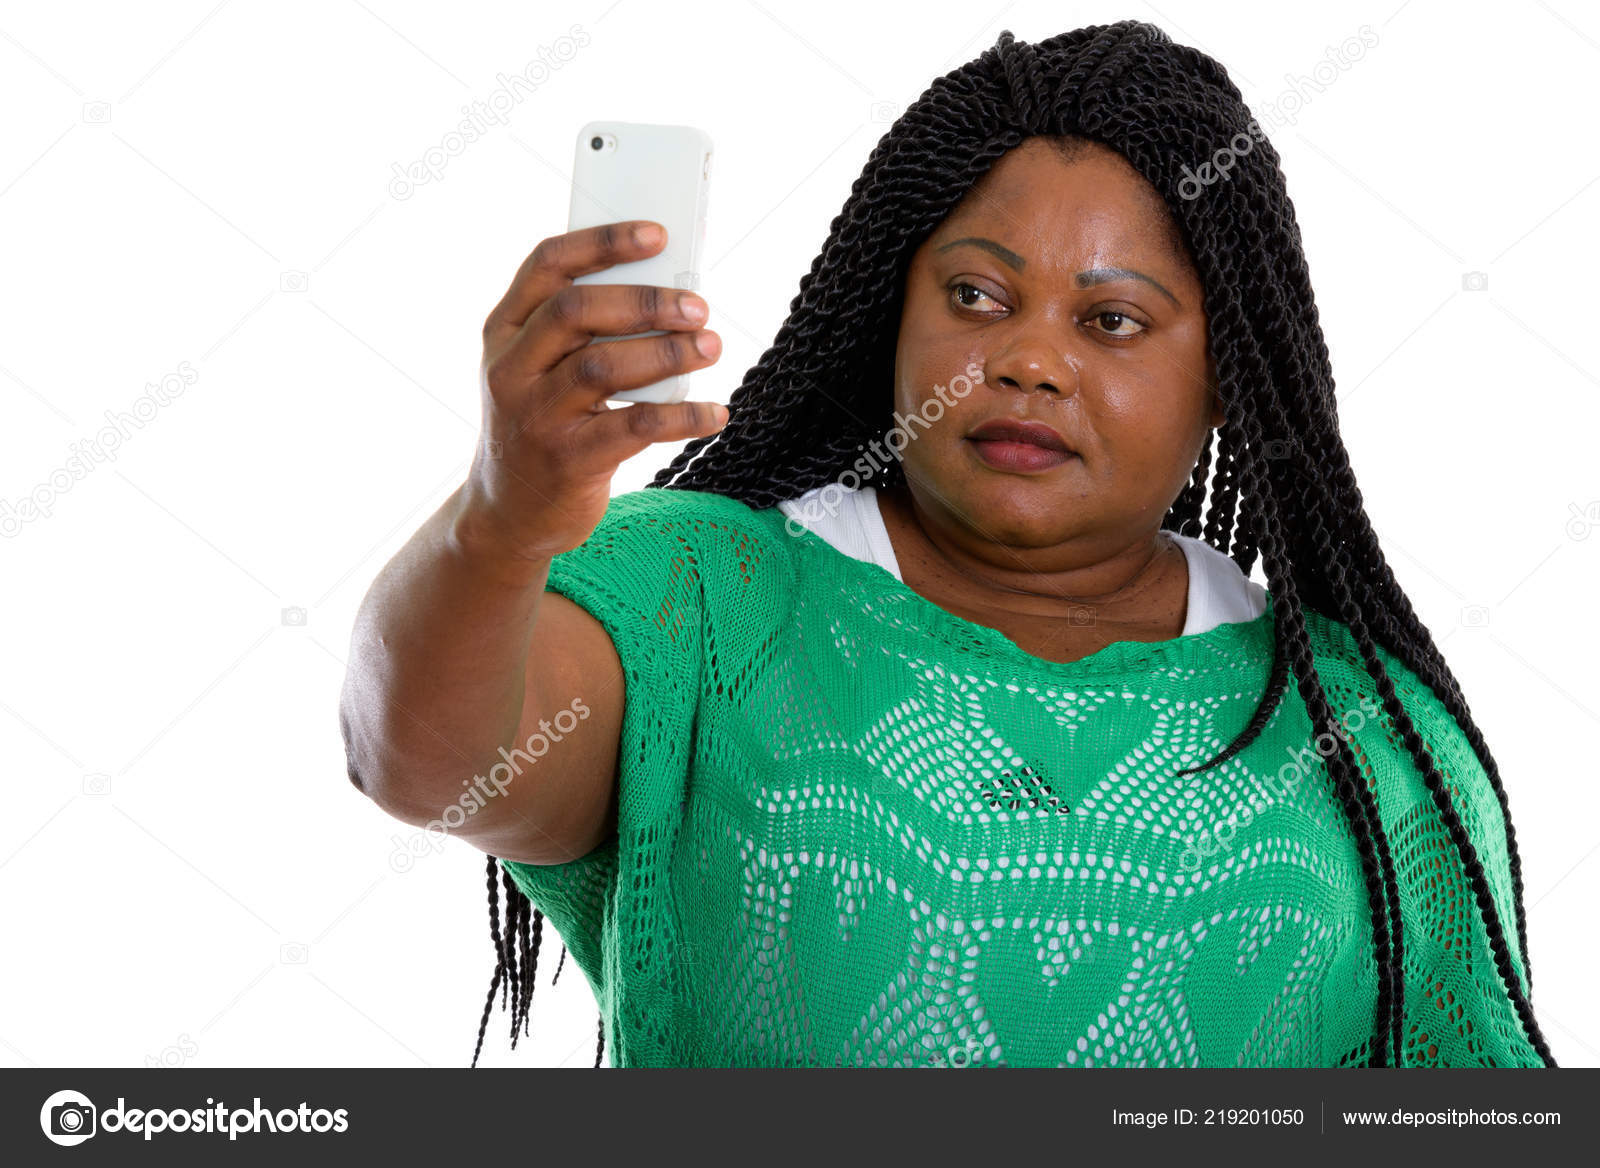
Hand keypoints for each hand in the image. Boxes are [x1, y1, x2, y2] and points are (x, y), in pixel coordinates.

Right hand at [462, 219, 724, 559]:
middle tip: (698, 307)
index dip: (603, 242)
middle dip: (646, 302)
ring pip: (603, 366)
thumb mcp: (537, 371)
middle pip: (577, 311)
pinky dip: (681, 416)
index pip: (547, 265)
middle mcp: (511, 369)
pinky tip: (713, 414)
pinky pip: (634, 427)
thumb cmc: (540, 426)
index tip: (658, 234)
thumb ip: (579, 333)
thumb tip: (665, 295)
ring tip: (710, 347)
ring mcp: (535, 416)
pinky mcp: (568, 460)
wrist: (508, 515)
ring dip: (668, 353)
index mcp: (503, 331)